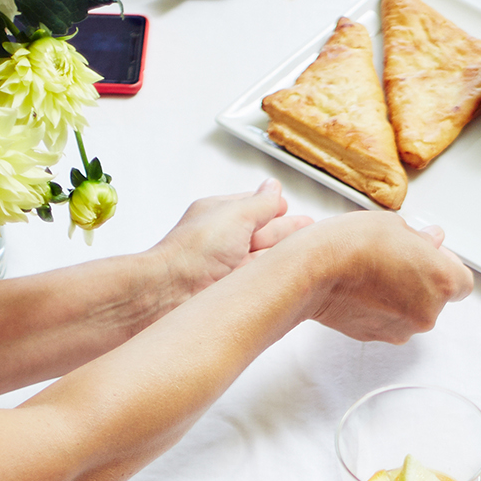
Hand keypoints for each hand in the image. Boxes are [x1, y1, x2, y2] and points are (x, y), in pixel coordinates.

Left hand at [151, 181, 312, 310]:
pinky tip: (288, 276)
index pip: (253, 206)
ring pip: (264, 258)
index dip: (274, 207)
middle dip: (286, 231)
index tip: (290, 208)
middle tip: (310, 230)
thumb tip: (274, 187)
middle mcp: (223, 241)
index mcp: (220, 215)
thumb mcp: (235, 215)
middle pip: (263, 233)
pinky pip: (259, 280)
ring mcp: (228, 267)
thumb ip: (260, 203)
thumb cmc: (194, 252)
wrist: (170, 293)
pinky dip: (274, 276)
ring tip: (308, 253)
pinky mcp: (232, 291)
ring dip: (284, 254)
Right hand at [308, 210, 473, 342]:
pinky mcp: (376, 337)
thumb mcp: (396, 225)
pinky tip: (362, 286)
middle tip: (398, 257)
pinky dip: (380, 307)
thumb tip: (431, 241)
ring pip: (411, 311)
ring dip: (400, 295)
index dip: (446, 266)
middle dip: (421, 279)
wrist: (312, 271)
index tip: (431, 254)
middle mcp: (427, 313)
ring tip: (374, 271)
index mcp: (443, 282)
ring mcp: (401, 329)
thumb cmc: (353, 245)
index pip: (462, 281)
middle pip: (436, 297)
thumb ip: (421, 239)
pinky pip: (388, 320)